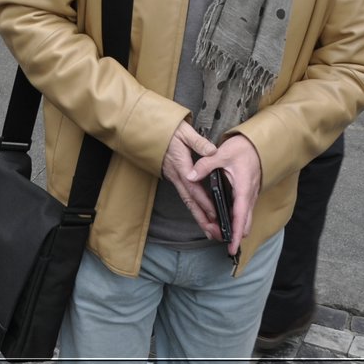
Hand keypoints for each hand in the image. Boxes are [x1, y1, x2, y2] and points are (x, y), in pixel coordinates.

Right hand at [160, 121, 221, 240]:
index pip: (194, 187)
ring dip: (198, 216)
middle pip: (190, 201)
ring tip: (209, 230)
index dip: (204, 202)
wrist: (149, 131)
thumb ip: (199, 143)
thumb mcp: (184, 132)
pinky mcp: (174, 177)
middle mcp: (176, 175)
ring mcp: (174, 178)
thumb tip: (213, 151)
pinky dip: (193, 207)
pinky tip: (200, 214)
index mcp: (181, 165)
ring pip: (186, 200)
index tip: (215, 214)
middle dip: (201, 218)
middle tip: (213, 232)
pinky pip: (184, 195)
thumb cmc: (168, 130)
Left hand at [186, 134, 263, 256]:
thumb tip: (190, 176)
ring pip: (244, 219)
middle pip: (245, 223)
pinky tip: (224, 221)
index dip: (237, 233)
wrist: (256, 144)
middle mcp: (249, 196)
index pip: (241, 216)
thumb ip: (205, 165)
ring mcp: (249, 196)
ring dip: (234, 228)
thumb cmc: (241, 149)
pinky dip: (236, 220)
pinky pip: (243, 212)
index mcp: (243, 188)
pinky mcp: (247, 195)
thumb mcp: (221, 154)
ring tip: (219, 234)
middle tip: (220, 242)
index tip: (232, 247)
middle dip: (234, 235)